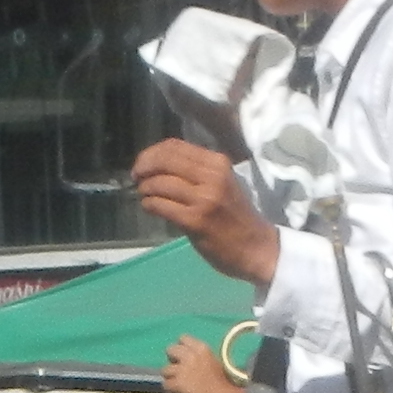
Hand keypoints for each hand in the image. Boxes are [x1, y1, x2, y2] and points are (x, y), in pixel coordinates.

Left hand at [132, 140, 277, 287]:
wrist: (256, 247)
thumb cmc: (235, 215)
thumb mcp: (222, 182)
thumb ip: (196, 170)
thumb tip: (158, 162)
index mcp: (217, 163)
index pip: (175, 146)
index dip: (152, 152)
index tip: (143, 163)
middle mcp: (211, 176)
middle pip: (164, 161)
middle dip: (143, 167)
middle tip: (136, 177)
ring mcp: (203, 199)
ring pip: (160, 183)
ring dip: (145, 188)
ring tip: (144, 194)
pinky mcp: (195, 221)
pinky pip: (160, 205)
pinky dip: (149, 204)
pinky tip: (149, 207)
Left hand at [163, 331, 251, 392]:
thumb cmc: (221, 383)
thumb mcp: (212, 362)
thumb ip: (197, 357)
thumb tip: (182, 359)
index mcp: (202, 348)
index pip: (183, 338)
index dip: (180, 348)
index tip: (183, 356)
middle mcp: (191, 355)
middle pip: (170, 349)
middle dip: (171, 359)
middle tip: (178, 369)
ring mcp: (184, 369)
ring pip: (164, 369)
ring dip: (170, 377)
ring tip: (179, 383)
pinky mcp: (179, 382)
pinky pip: (166, 384)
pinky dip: (171, 389)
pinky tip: (179, 392)